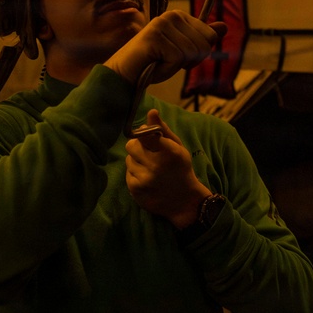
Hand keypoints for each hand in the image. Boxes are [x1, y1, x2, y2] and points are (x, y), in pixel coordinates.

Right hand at [104, 10, 226, 84]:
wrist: (125, 73)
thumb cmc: (153, 63)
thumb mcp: (183, 51)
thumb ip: (202, 38)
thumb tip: (224, 26)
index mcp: (180, 16)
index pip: (210, 37)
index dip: (198, 54)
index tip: (178, 56)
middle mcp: (172, 16)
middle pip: (204, 45)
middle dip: (188, 61)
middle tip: (166, 61)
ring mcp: (162, 25)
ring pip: (191, 53)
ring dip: (176, 66)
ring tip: (159, 62)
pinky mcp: (155, 37)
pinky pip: (177, 59)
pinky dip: (167, 70)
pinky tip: (153, 65)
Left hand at [125, 110, 213, 227]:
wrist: (184, 201)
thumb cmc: (181, 169)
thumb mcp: (178, 148)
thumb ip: (163, 130)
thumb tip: (151, 112)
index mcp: (169, 151)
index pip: (144, 133)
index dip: (144, 134)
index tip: (148, 138)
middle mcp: (155, 165)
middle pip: (131, 145)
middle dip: (138, 147)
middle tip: (148, 154)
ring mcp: (144, 178)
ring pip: (129, 160)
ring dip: (137, 162)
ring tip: (150, 169)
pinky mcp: (136, 189)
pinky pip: (128, 174)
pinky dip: (136, 175)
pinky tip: (148, 179)